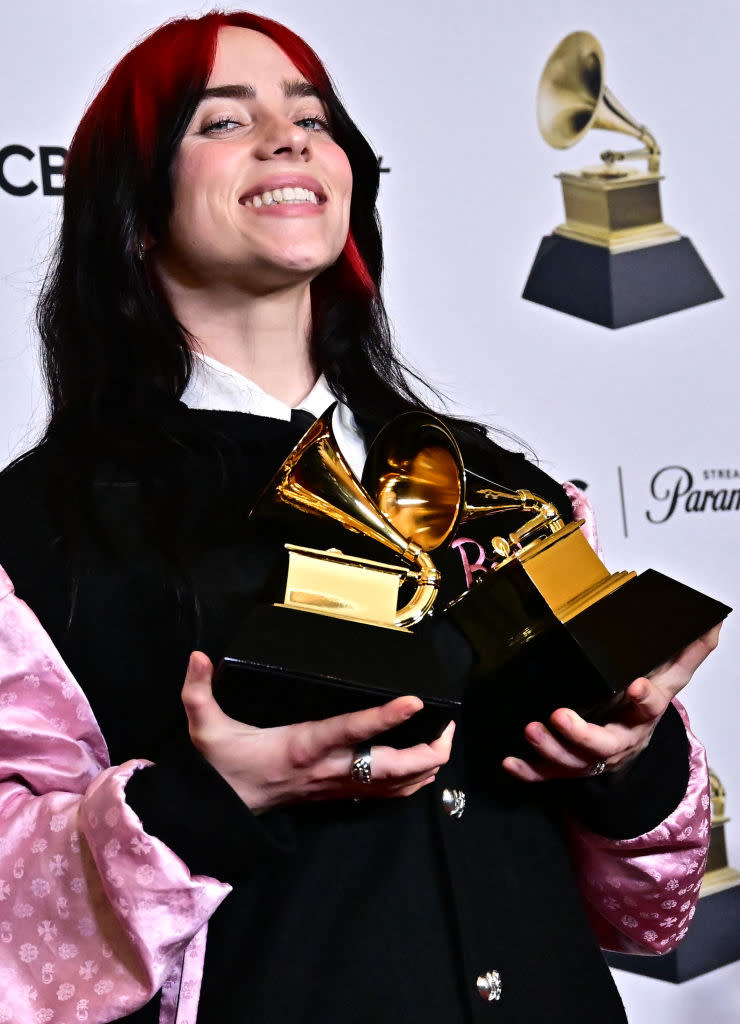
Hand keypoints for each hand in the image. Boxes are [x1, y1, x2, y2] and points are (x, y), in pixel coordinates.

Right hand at [181, 652, 454, 813]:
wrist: (221, 813)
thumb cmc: (220, 767)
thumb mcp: (204, 728)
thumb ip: (198, 691)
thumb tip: (197, 656)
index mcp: (304, 745)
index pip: (351, 730)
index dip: (385, 718)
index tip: (414, 701)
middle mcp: (329, 768)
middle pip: (393, 767)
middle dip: (429, 751)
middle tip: (451, 725)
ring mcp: (337, 785)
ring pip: (397, 785)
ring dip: (427, 766)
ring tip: (445, 739)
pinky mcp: (338, 795)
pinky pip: (386, 793)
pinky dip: (412, 782)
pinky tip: (423, 766)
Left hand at [502, 624, 720, 782]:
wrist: (633, 742)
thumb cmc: (644, 704)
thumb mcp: (670, 676)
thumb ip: (688, 649)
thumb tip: (712, 619)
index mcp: (642, 715)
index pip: (649, 707)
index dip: (645, 698)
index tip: (637, 685)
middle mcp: (619, 740)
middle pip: (604, 744)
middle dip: (581, 734)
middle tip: (559, 716)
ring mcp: (592, 757)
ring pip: (573, 762)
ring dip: (550, 750)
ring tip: (531, 730)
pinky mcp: (569, 765)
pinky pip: (548, 774)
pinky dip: (530, 771)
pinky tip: (510, 762)